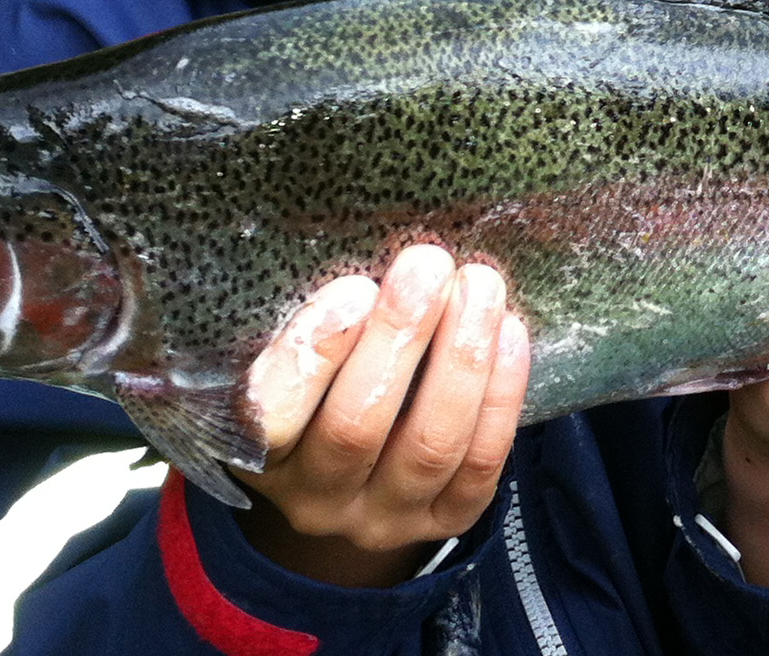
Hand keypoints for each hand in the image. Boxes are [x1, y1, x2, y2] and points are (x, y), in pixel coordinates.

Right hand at [232, 245, 530, 586]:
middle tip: (428, 264)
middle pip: (357, 428)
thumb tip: (372, 246)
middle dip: (400, 337)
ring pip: (429, 446)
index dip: (314, 355)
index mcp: (259, 454)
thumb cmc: (315, 379)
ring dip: (461, 360)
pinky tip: (509, 333)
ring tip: (479, 287)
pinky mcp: (442, 522)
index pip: (273, 417)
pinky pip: (479, 465)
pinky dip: (500, 397)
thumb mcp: (287, 354)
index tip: (355, 288)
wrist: (351, 463)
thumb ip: (311, 322)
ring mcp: (382, 517)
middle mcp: (316, 499)